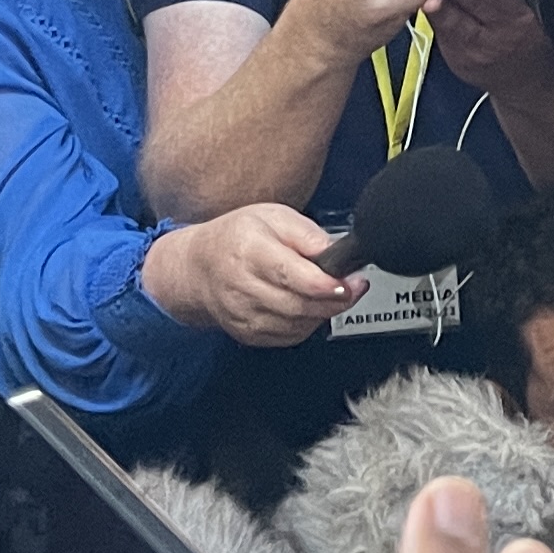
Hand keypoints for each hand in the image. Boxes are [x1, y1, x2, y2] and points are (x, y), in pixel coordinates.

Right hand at [147, 203, 355, 347]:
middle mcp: (243, 286)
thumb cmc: (236, 238)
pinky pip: (290, 336)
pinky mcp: (248, 333)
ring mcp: (243, 314)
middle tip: (355, 287)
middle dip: (335, 300)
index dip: (326, 284)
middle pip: (299, 304)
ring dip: (324, 312)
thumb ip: (307, 234)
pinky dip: (308, 323)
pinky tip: (310, 305)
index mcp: (249, 251)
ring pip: (298, 324)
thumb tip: (337, 251)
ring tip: (332, 293)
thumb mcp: (273, 217)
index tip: (350, 281)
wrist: (198, 268)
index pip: (291, 275)